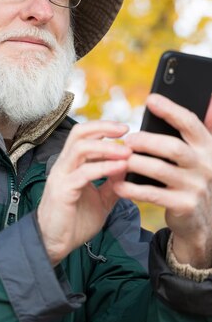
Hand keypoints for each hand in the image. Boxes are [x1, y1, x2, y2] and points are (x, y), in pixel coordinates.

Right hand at [37, 121, 130, 265]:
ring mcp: (61, 177)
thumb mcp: (101, 200)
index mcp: (71, 165)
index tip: (125, 129)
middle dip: (103, 128)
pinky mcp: (62, 190)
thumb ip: (113, 184)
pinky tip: (121, 169)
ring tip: (127, 152)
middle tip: (125, 130)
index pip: (83, 135)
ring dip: (107, 148)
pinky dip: (104, 168)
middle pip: (79, 134)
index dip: (103, 128)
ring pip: (81, 149)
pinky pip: (84, 173)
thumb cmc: (74, 222)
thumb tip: (127, 167)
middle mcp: (63, 166)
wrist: (55, 244)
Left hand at [114, 94, 211, 268]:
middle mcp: (205, 166)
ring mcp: (196, 187)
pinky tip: (118, 184)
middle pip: (174, 147)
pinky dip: (133, 188)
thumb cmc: (191, 181)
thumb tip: (207, 101)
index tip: (151, 100)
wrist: (203, 221)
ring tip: (119, 160)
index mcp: (208, 148)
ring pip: (160, 170)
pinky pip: (153, 194)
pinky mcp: (184, 206)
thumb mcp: (199, 158)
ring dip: (136, 163)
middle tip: (128, 140)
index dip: (171, 110)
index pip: (191, 124)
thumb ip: (194, 135)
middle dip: (147, 141)